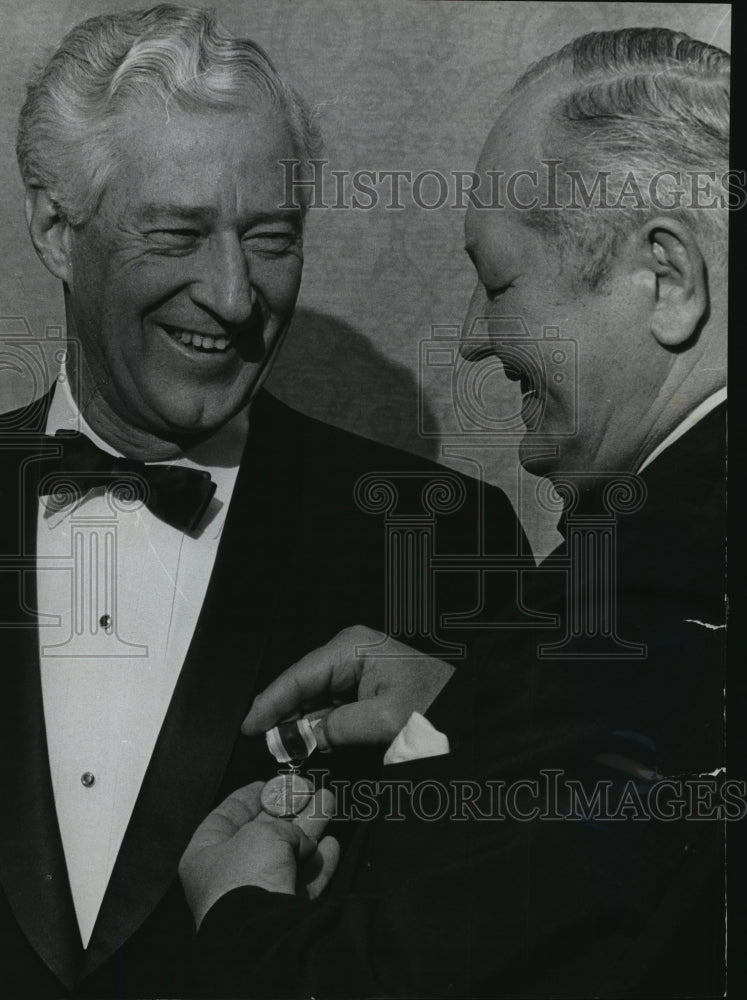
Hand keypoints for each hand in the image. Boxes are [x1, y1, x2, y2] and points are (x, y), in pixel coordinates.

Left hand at [179, 781, 338, 928]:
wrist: (262, 931)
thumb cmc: (246, 877)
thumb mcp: (262, 832)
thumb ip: (283, 826)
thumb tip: (301, 836)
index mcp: (205, 856)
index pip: (224, 818)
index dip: (247, 797)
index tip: (267, 783)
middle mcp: (228, 877)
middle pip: (262, 834)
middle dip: (288, 811)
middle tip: (306, 790)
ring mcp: (255, 897)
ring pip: (287, 855)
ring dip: (309, 829)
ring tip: (328, 802)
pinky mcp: (281, 914)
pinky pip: (303, 883)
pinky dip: (319, 864)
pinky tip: (332, 845)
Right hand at [242, 625, 454, 746]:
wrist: (472, 707)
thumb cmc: (438, 703)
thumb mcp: (385, 720)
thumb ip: (337, 727)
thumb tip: (302, 736)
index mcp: (352, 647)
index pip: (298, 676)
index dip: (270, 702)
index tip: (250, 726)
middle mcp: (351, 652)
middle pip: (303, 685)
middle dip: (283, 715)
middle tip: (264, 744)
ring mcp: (359, 669)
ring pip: (315, 698)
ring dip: (300, 723)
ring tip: (284, 748)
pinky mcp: (367, 687)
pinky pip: (333, 706)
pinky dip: (319, 725)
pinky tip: (309, 742)